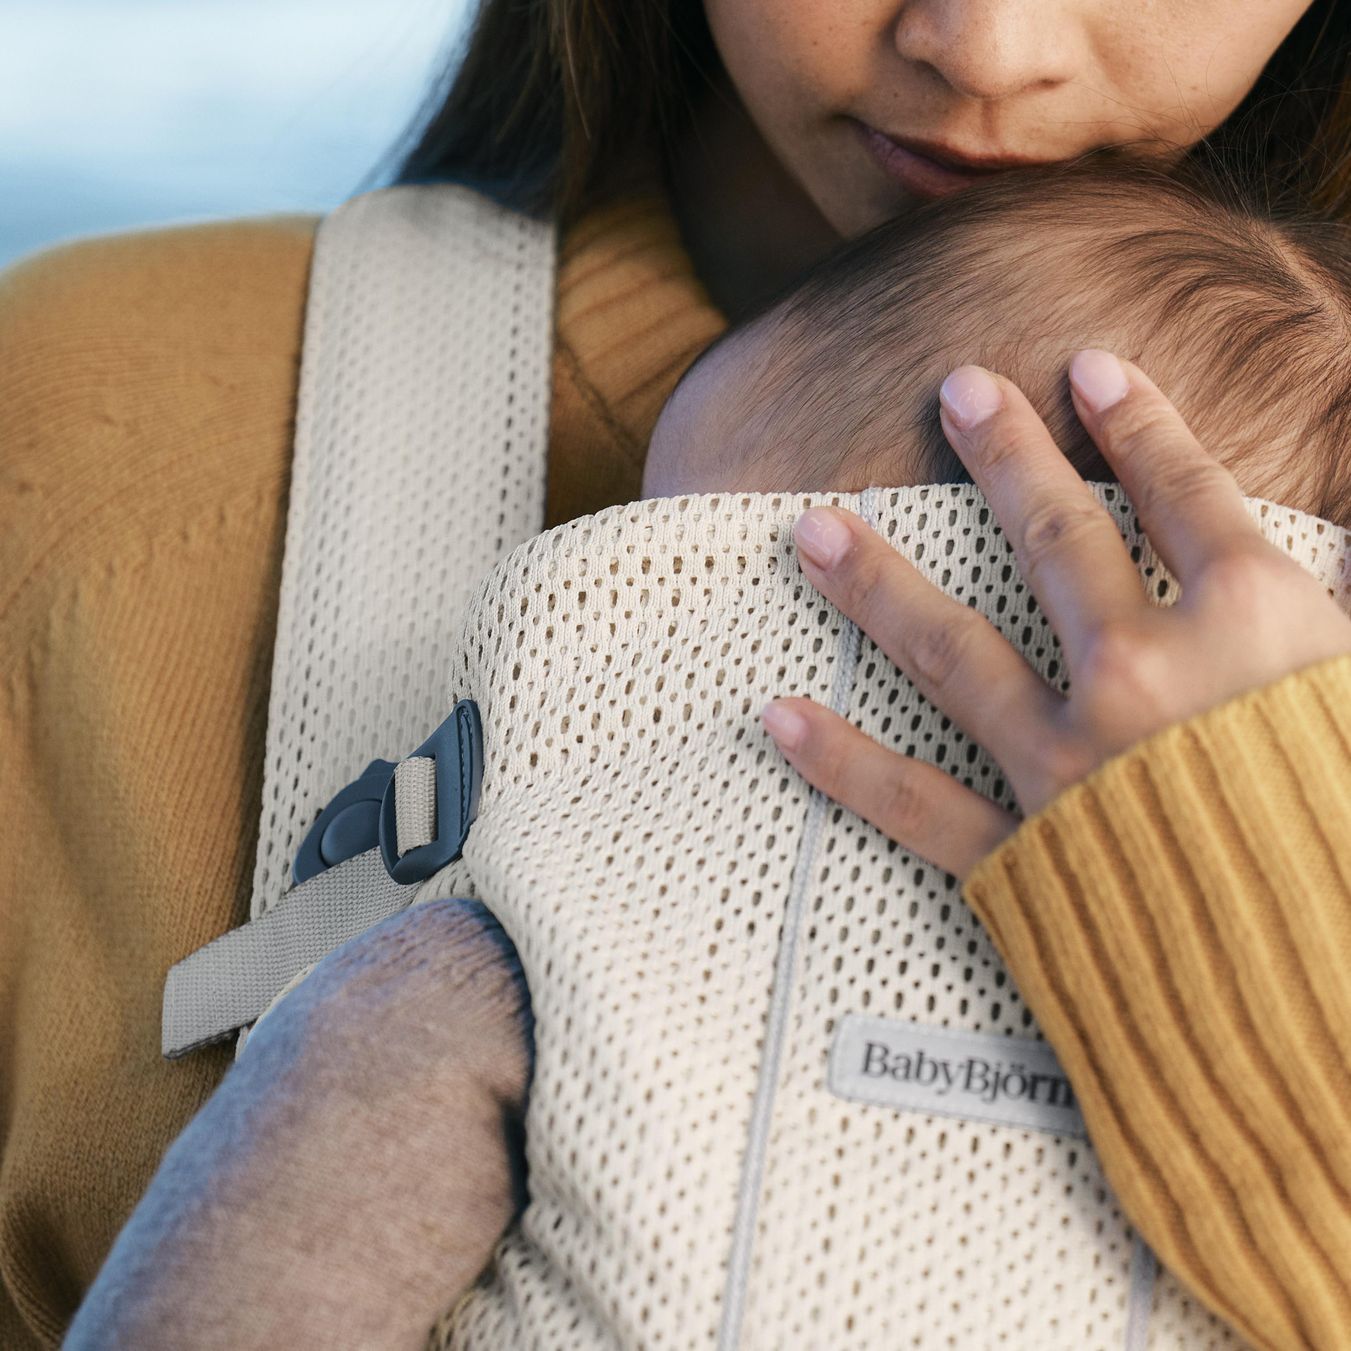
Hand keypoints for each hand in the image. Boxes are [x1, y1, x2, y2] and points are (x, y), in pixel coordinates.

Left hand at [761, 349, 1350, 882]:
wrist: (1341, 994)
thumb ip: (1340, 609)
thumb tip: (1329, 553)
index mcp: (1254, 626)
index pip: (1185, 490)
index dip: (1137, 420)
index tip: (1087, 368)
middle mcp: (1145, 675)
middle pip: (1055, 538)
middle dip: (1005, 455)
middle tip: (955, 388)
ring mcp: (1071, 764)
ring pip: (954, 650)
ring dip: (877, 582)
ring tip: (813, 529)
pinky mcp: (1025, 857)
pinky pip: (917, 801)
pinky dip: (844, 761)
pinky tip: (779, 715)